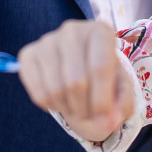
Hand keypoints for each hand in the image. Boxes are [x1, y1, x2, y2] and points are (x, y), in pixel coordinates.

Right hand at [18, 19, 135, 142]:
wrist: (81, 65)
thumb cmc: (104, 76)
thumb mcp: (121, 88)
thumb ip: (123, 104)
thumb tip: (110, 120)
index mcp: (100, 31)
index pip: (99, 68)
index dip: (102, 101)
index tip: (105, 120)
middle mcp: (72, 30)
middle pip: (76, 82)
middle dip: (85, 109)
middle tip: (90, 115)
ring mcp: (47, 40)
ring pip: (55, 90)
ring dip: (68, 110)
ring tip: (77, 107)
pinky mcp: (28, 54)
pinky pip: (38, 93)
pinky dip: (51, 106)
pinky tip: (60, 100)